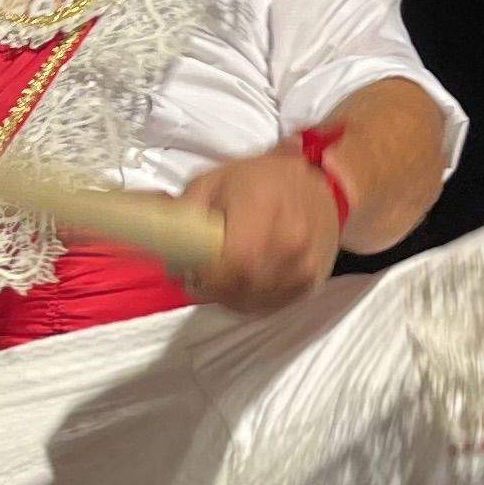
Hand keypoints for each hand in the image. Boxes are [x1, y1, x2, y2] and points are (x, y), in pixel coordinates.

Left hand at [182, 148, 339, 311]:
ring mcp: (302, 271)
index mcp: (263, 212)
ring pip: (247, 301)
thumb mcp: (215, 179)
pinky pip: (265, 305)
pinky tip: (249, 274)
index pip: (223, 265)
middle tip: (202, 268)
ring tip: (228, 267)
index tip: (189, 268)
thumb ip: (185, 212)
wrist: (326, 189)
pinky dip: (249, 295)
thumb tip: (157, 244)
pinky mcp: (309, 288)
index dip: (200, 274)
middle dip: (209, 284)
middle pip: (233, 288)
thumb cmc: (264, 179)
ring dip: (228, 292)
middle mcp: (288, 246)